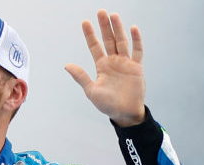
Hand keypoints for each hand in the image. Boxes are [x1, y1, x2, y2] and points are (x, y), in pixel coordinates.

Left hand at [64, 9, 145, 126]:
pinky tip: (133, 28)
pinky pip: (137, 51)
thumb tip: (66, 65)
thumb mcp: (91, 90)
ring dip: (118, 29)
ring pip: (121, 42)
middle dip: (104, 26)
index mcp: (101, 66)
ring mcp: (126, 63)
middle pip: (108, 40)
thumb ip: (81, 76)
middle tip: (100, 11)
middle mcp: (113, 61)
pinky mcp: (137, 67)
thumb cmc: (107, 104)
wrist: (124, 113)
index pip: (95, 46)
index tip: (84, 22)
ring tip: (113, 16)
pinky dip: (136, 40)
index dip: (90, 35)